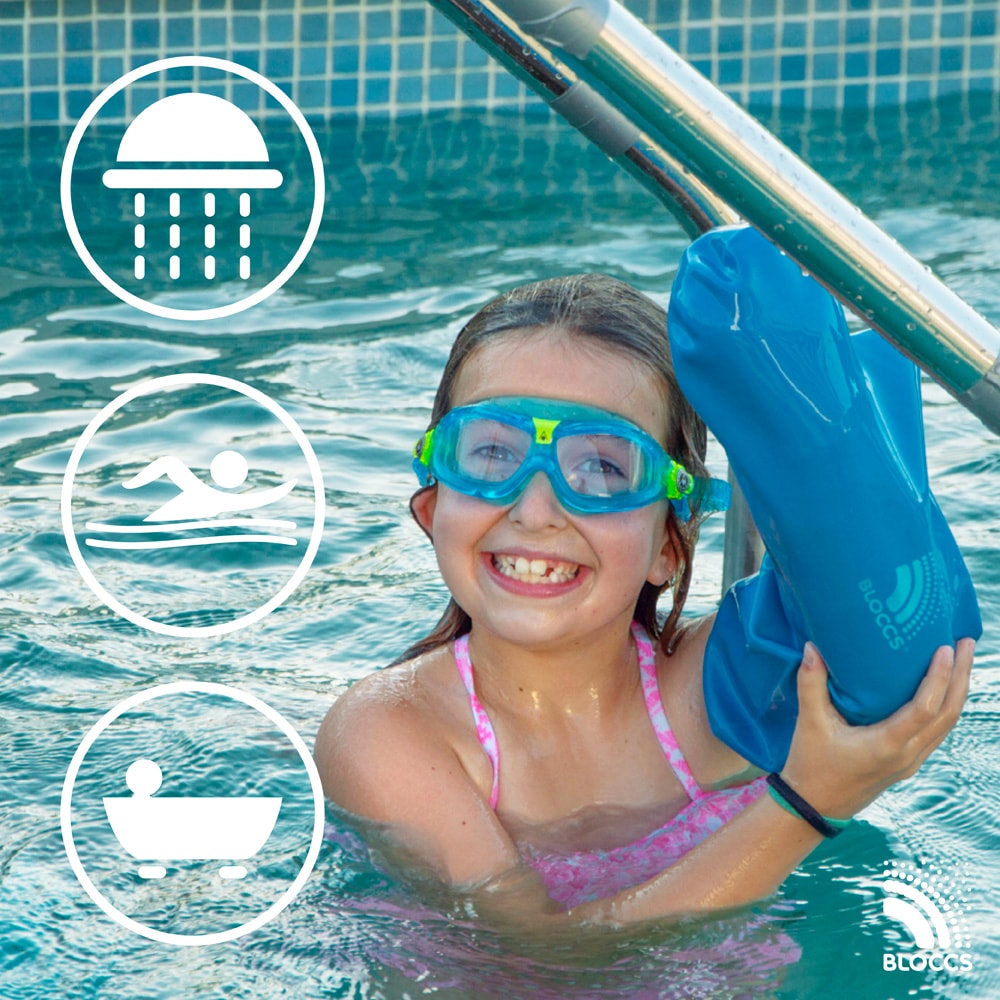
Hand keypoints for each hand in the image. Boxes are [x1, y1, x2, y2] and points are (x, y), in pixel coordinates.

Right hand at [779, 639, 973, 819]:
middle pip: (948, 714)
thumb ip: (811, 683)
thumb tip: (813, 646)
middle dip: (961, 677)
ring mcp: (910, 761)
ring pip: (947, 725)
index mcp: (887, 745)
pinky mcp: (906, 763)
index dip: (939, 677)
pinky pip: (937, 732)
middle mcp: (907, 754)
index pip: (925, 708)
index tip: (946, 648)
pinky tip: (943, 689)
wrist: (813, 806)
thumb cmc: (810, 765)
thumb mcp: (808, 722)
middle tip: (966, 641)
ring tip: (962, 660)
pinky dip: (946, 706)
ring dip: (958, 691)